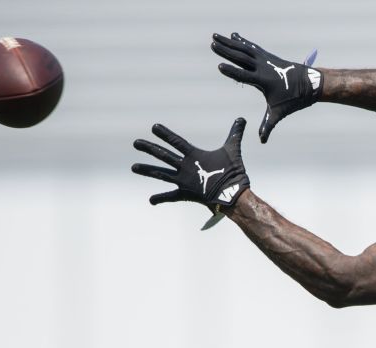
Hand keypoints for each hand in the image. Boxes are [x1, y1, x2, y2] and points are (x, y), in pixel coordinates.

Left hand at [131, 117, 248, 209]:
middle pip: (163, 155)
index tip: (154, 127)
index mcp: (194, 155)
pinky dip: (161, 198)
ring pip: (161, 174)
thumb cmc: (233, 172)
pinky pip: (170, 196)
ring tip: (133, 167)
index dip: (165, 134)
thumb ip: (235, 134)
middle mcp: (184, 167)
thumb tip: (242, 118)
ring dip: (146, 170)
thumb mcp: (233, 150)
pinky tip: (150, 200)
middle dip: (148, 148)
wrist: (232, 195)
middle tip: (135, 143)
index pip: (176, 142)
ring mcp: (183, 181)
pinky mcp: (185, 194)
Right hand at [212, 32, 320, 142]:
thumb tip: (262, 141)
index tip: (219, 65)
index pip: (243, 75)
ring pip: (244, 49)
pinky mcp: (269, 57)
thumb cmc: (295, 99)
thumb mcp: (279, 113)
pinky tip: (234, 36)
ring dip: (230, 42)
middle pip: (241, 57)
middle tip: (212, 43)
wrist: (311, 84)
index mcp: (263, 81)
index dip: (231, 71)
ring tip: (217, 35)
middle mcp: (263, 67)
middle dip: (226, 50)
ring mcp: (266, 60)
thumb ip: (268, 125)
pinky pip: (252, 47)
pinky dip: (242, 42)